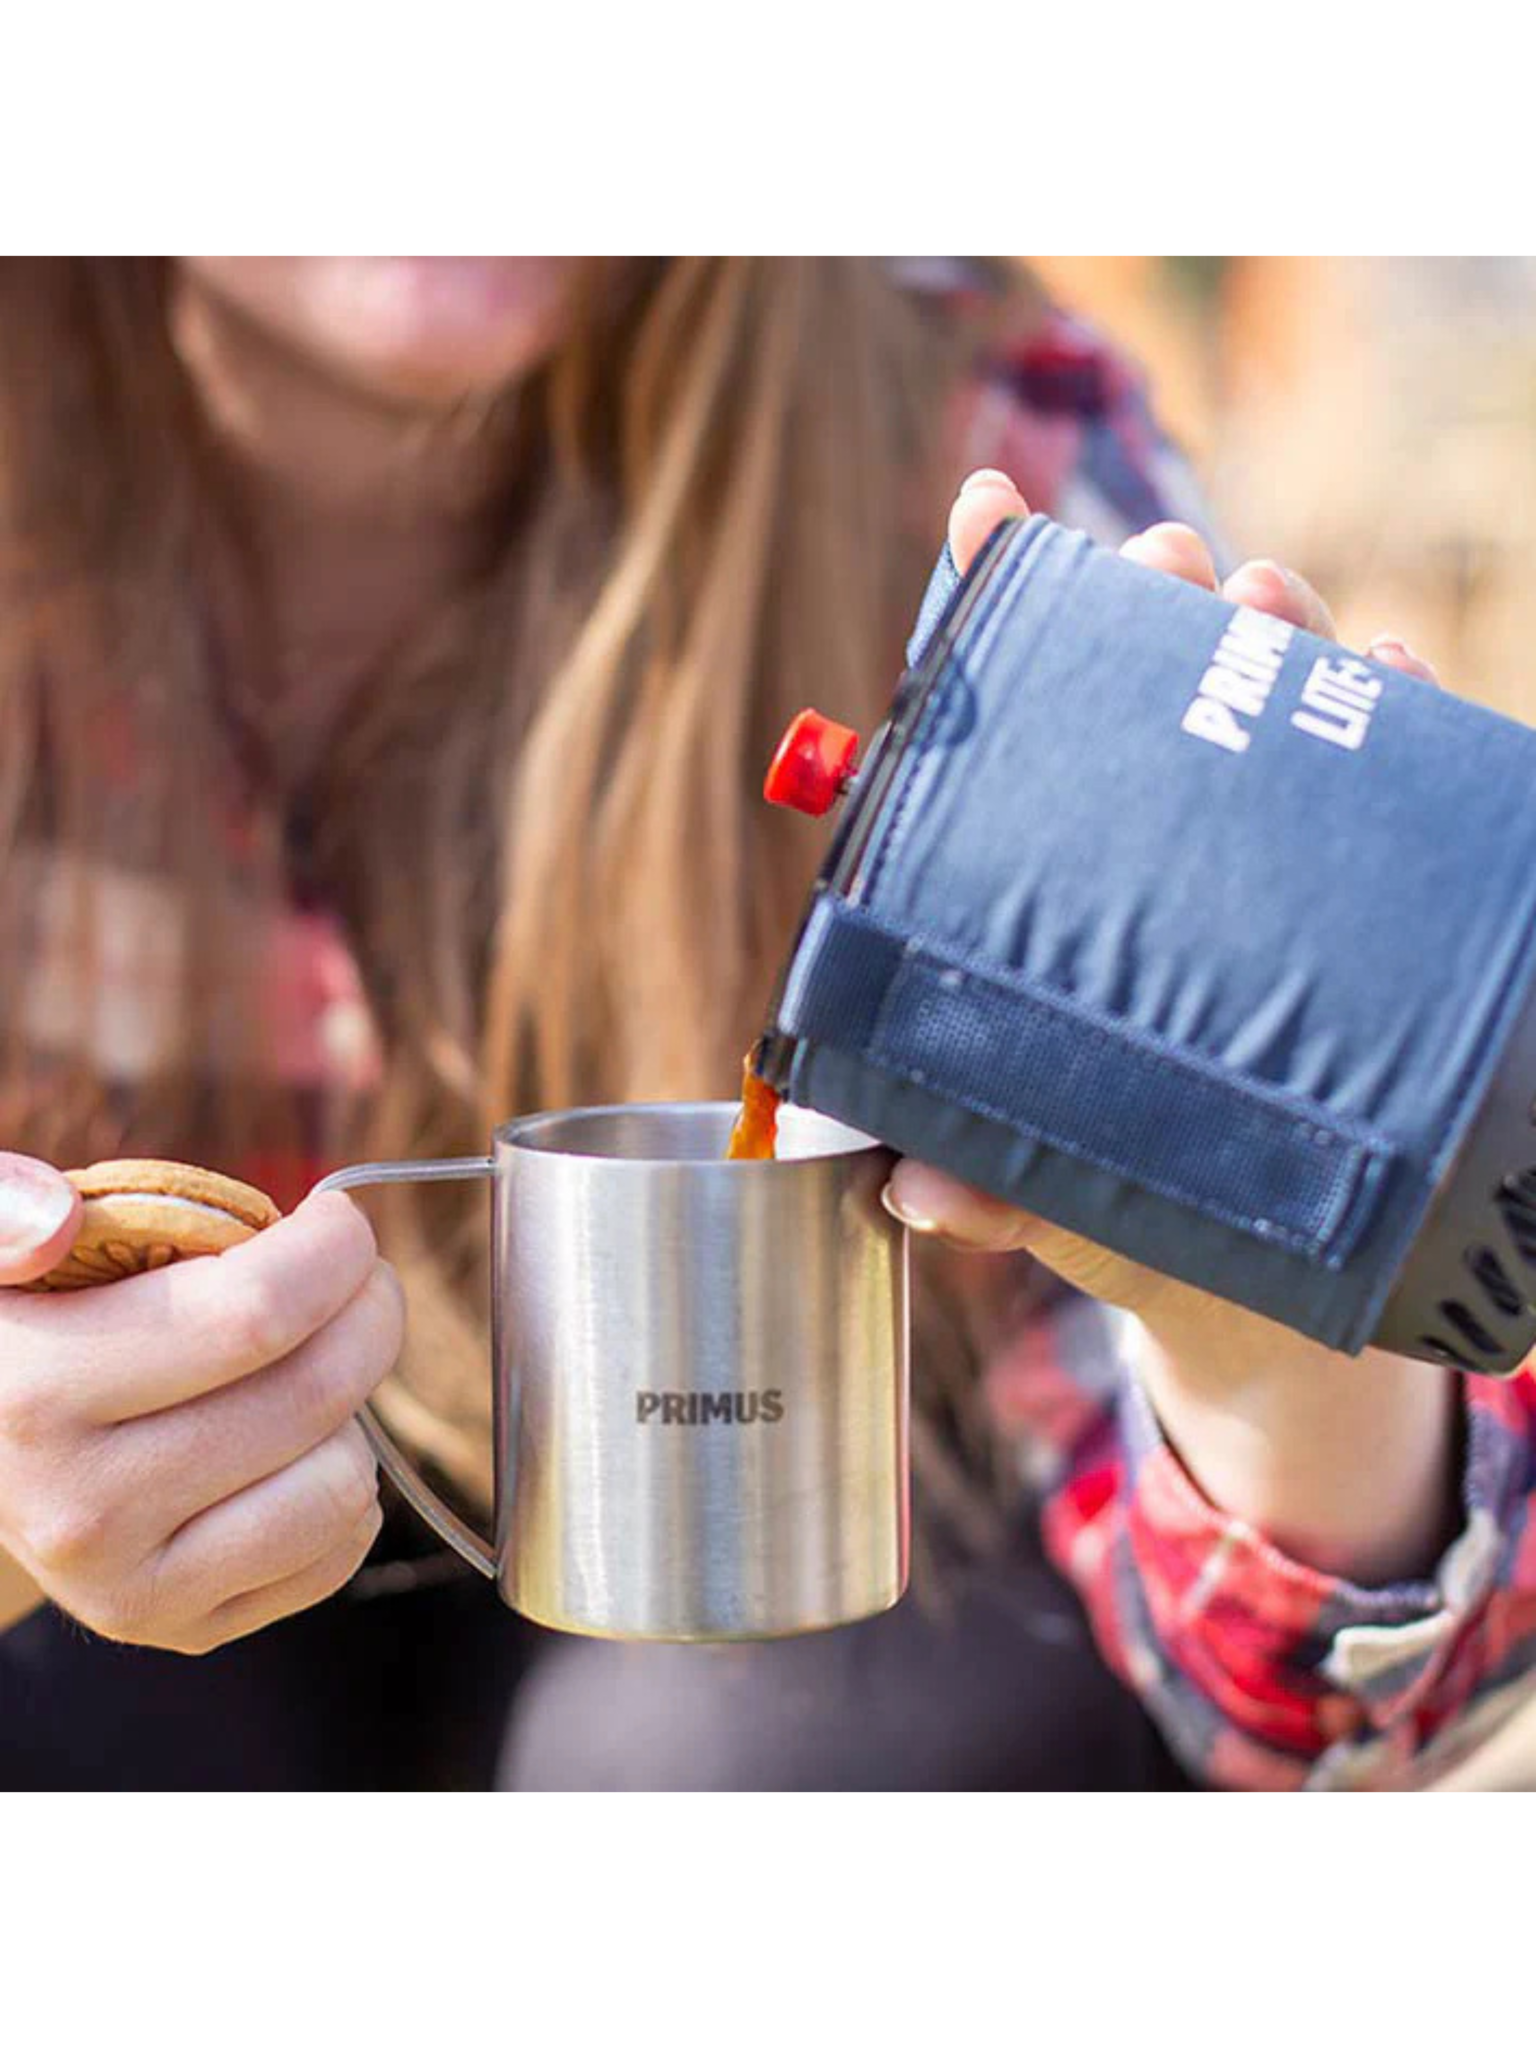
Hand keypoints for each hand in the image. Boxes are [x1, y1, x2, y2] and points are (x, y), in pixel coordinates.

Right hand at [0, 1154, 401, 1653]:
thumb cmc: (33, 1323)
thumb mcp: (2, 1255)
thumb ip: (14, 1209)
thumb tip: (55, 1222)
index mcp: (37, 1393)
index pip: (253, 1316)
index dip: (332, 1251)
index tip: (337, 1220)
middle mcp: (80, 1509)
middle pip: (316, 1393)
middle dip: (370, 1311)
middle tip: (356, 1280)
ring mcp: (133, 1588)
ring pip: (341, 1481)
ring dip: (355, 1408)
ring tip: (304, 1367)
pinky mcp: (184, 1630)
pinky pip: (338, 1550)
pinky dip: (344, 1485)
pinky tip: (291, 1446)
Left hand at [884, 472, 1460, 1585]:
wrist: (1266, 1306)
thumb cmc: (1132, 1214)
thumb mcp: (1060, 1189)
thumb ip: (993, 1183)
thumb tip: (916, 1191)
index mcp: (1061, 891)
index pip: (1021, 732)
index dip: (996, 609)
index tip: (985, 515)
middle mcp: (1162, 858)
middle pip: (1154, 693)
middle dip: (1156, 605)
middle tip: (1162, 565)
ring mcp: (1266, 880)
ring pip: (1276, 717)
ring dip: (1276, 638)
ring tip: (1268, 604)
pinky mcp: (1364, 921)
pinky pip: (1392, 802)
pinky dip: (1398, 728)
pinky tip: (1393, 673)